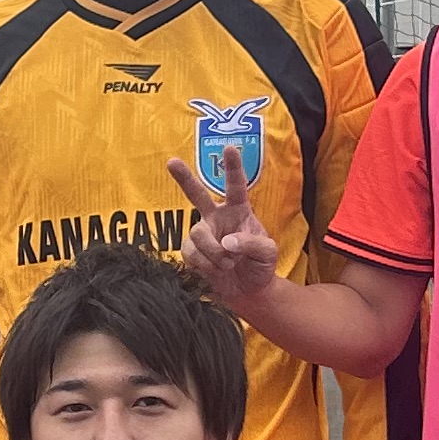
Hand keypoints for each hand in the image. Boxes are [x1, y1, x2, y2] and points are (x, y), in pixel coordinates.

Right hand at [168, 158, 281, 307]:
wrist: (248, 291)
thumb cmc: (260, 266)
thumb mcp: (268, 253)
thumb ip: (252, 243)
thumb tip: (226, 242)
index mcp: (239, 211)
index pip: (236, 186)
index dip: (232, 168)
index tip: (229, 148)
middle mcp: (217, 217)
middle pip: (197, 195)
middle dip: (184, 178)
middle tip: (171, 162)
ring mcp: (202, 234)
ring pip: (198, 235)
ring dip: (214, 254)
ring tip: (228, 265)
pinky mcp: (191, 251)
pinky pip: (191, 254)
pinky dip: (205, 265)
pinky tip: (215, 270)